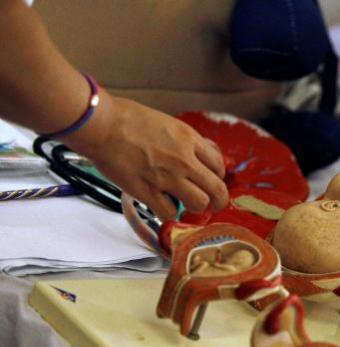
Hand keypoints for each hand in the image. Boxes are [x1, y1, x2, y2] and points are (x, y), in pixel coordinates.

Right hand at [65, 94, 227, 219]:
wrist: (101, 125)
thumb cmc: (127, 119)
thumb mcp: (167, 123)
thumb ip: (185, 141)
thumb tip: (199, 153)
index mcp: (189, 139)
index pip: (219, 165)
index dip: (217, 176)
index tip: (211, 180)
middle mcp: (184, 159)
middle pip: (217, 189)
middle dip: (218, 200)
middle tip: (213, 205)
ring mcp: (168, 177)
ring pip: (199, 204)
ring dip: (195, 208)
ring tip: (185, 205)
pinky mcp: (148, 192)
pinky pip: (170, 213)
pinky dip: (168, 214)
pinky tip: (162, 206)